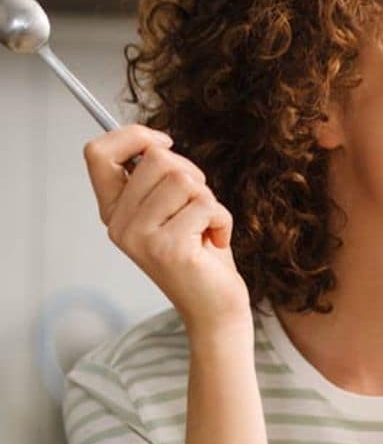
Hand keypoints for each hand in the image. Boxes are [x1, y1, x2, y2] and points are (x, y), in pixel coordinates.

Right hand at [83, 126, 250, 336]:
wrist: (215, 308)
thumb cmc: (200, 256)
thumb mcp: (172, 209)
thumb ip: (157, 179)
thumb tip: (155, 142)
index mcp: (114, 211)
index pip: (98, 153)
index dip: (134, 135)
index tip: (165, 141)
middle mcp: (119, 224)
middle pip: (156, 158)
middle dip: (192, 173)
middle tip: (200, 205)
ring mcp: (141, 237)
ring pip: (183, 179)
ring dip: (209, 199)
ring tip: (206, 227)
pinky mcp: (169, 248)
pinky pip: (206, 205)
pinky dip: (223, 219)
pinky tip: (216, 242)